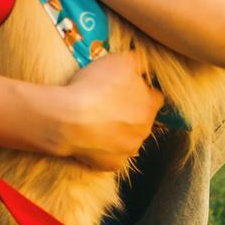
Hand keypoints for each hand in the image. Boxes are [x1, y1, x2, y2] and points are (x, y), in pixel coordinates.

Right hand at [56, 53, 162, 170]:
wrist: (69, 119)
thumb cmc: (95, 87)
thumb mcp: (119, 60)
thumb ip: (137, 61)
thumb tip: (142, 64)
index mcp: (149, 105)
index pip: (155, 97)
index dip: (141, 90)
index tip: (126, 87)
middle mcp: (144, 130)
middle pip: (142, 119)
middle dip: (130, 112)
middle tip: (108, 103)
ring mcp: (128, 150)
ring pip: (128, 139)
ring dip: (118, 131)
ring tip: (97, 121)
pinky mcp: (111, 164)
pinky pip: (111, 156)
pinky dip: (104, 149)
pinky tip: (91, 138)